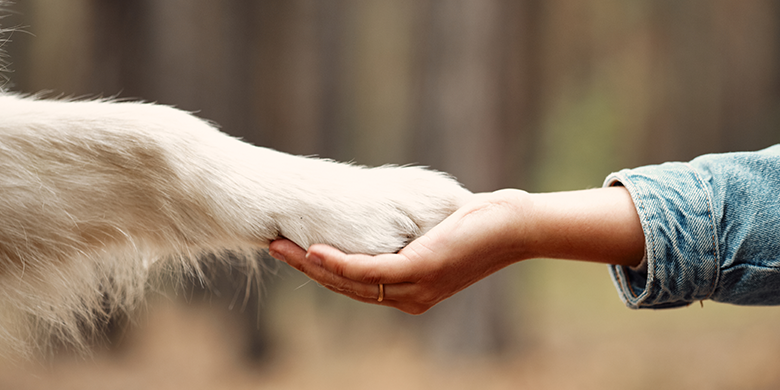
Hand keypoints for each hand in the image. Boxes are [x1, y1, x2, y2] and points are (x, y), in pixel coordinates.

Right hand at [269, 186, 644, 313]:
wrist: (517, 226)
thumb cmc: (480, 223)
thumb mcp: (435, 230)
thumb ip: (408, 230)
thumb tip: (385, 209)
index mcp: (411, 290)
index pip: (356, 284)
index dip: (322, 270)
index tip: (294, 249)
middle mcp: (410, 297)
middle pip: (346, 287)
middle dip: (306, 268)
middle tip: (274, 245)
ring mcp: (414, 288)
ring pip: (351, 282)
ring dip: (312, 265)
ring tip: (281, 246)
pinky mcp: (420, 271)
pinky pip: (369, 272)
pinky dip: (338, 263)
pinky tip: (313, 251)